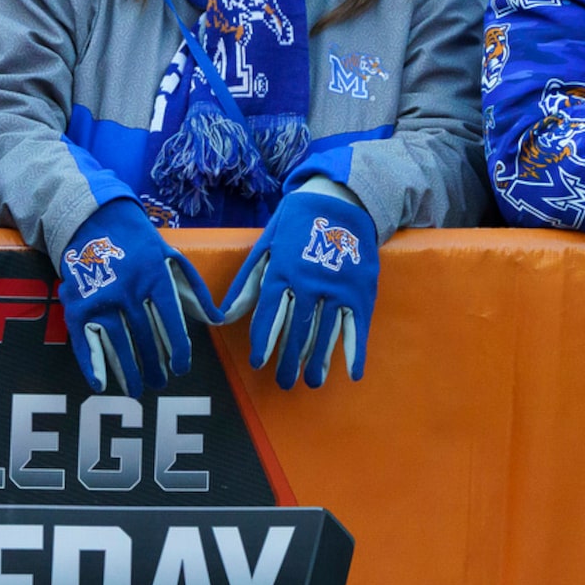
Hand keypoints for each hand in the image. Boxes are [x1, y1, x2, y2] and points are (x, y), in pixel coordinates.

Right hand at [57, 198, 210, 396]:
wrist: (92, 219)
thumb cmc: (138, 243)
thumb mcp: (172, 257)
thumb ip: (195, 290)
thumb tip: (217, 321)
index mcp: (154, 276)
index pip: (171, 322)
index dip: (178, 351)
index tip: (180, 369)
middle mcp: (128, 289)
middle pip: (144, 339)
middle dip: (153, 367)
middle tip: (159, 383)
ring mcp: (100, 298)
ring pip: (118, 345)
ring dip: (128, 373)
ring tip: (137, 389)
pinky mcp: (77, 305)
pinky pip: (85, 342)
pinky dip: (92, 365)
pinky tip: (101, 383)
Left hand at [224, 183, 378, 387]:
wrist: (341, 201)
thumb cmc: (296, 225)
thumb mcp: (266, 246)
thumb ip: (247, 282)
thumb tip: (223, 316)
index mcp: (283, 271)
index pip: (269, 315)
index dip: (263, 341)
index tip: (259, 363)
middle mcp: (310, 283)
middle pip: (297, 330)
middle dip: (289, 360)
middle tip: (284, 383)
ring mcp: (338, 289)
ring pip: (325, 333)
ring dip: (318, 361)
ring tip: (311, 382)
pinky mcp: (361, 291)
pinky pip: (357, 327)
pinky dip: (355, 351)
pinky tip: (351, 373)